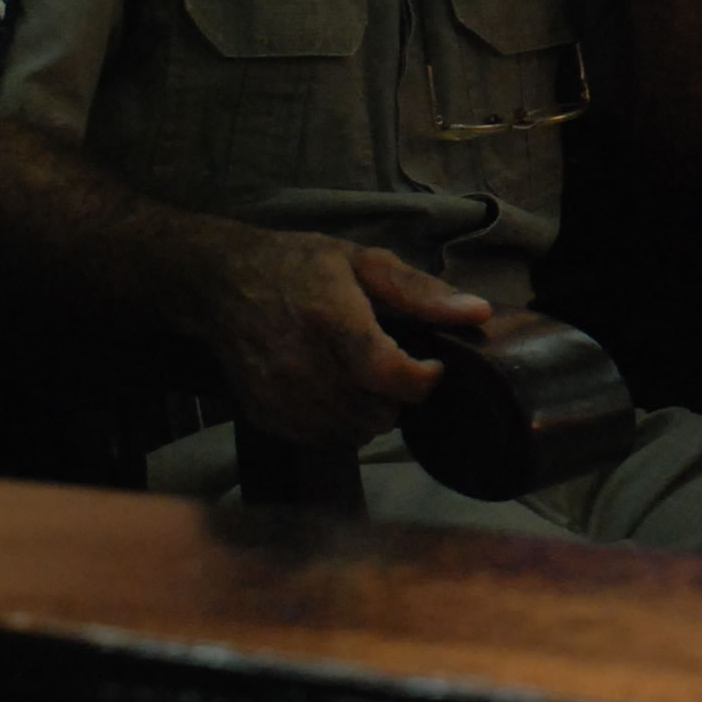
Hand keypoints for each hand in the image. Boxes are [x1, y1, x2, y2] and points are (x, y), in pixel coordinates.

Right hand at [196, 233, 491, 450]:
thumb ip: (421, 292)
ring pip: (353, 433)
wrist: (221, 285)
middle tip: (397, 367)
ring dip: (373, 413)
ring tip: (368, 381)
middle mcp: (301, 365)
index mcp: (331, 319)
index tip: (433, 364)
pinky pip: (322, 440)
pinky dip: (341, 426)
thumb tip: (479, 313)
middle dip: (400, 394)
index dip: (422, 379)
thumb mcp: (363, 261)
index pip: (387, 373)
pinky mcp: (263, 415)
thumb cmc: (299, 266)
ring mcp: (278, 395)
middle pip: (377, 411)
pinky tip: (340, 394)